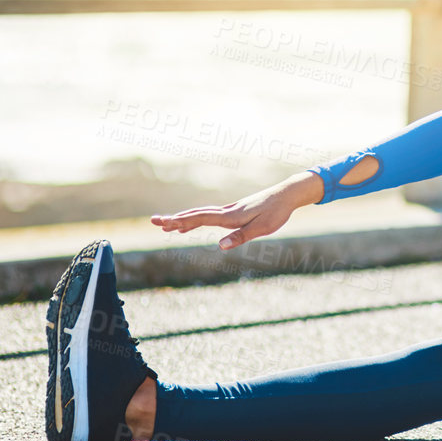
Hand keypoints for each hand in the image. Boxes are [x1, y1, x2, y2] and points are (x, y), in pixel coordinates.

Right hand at [149, 171, 319, 250]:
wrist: (287, 195)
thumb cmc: (276, 212)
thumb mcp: (262, 228)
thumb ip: (241, 236)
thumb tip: (220, 245)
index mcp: (231, 216)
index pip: (201, 218)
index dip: (181, 221)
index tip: (164, 223)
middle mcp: (227, 211)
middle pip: (196, 215)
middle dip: (174, 219)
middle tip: (154, 221)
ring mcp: (230, 210)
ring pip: (201, 215)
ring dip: (183, 220)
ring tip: (165, 225)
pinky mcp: (234, 212)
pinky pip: (210, 216)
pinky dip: (196, 219)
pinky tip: (191, 225)